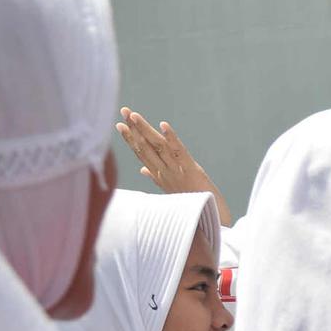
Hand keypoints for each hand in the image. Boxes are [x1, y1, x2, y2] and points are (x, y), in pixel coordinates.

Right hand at [115, 107, 232, 225]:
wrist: (210, 219)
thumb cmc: (192, 202)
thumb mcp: (171, 188)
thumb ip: (156, 177)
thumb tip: (143, 169)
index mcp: (160, 175)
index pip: (141, 153)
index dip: (130, 139)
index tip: (119, 124)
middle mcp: (164, 172)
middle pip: (145, 148)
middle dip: (133, 129)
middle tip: (123, 111)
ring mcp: (176, 171)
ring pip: (157, 147)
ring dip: (145, 130)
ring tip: (135, 115)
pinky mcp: (191, 170)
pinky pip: (178, 152)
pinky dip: (171, 138)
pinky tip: (163, 125)